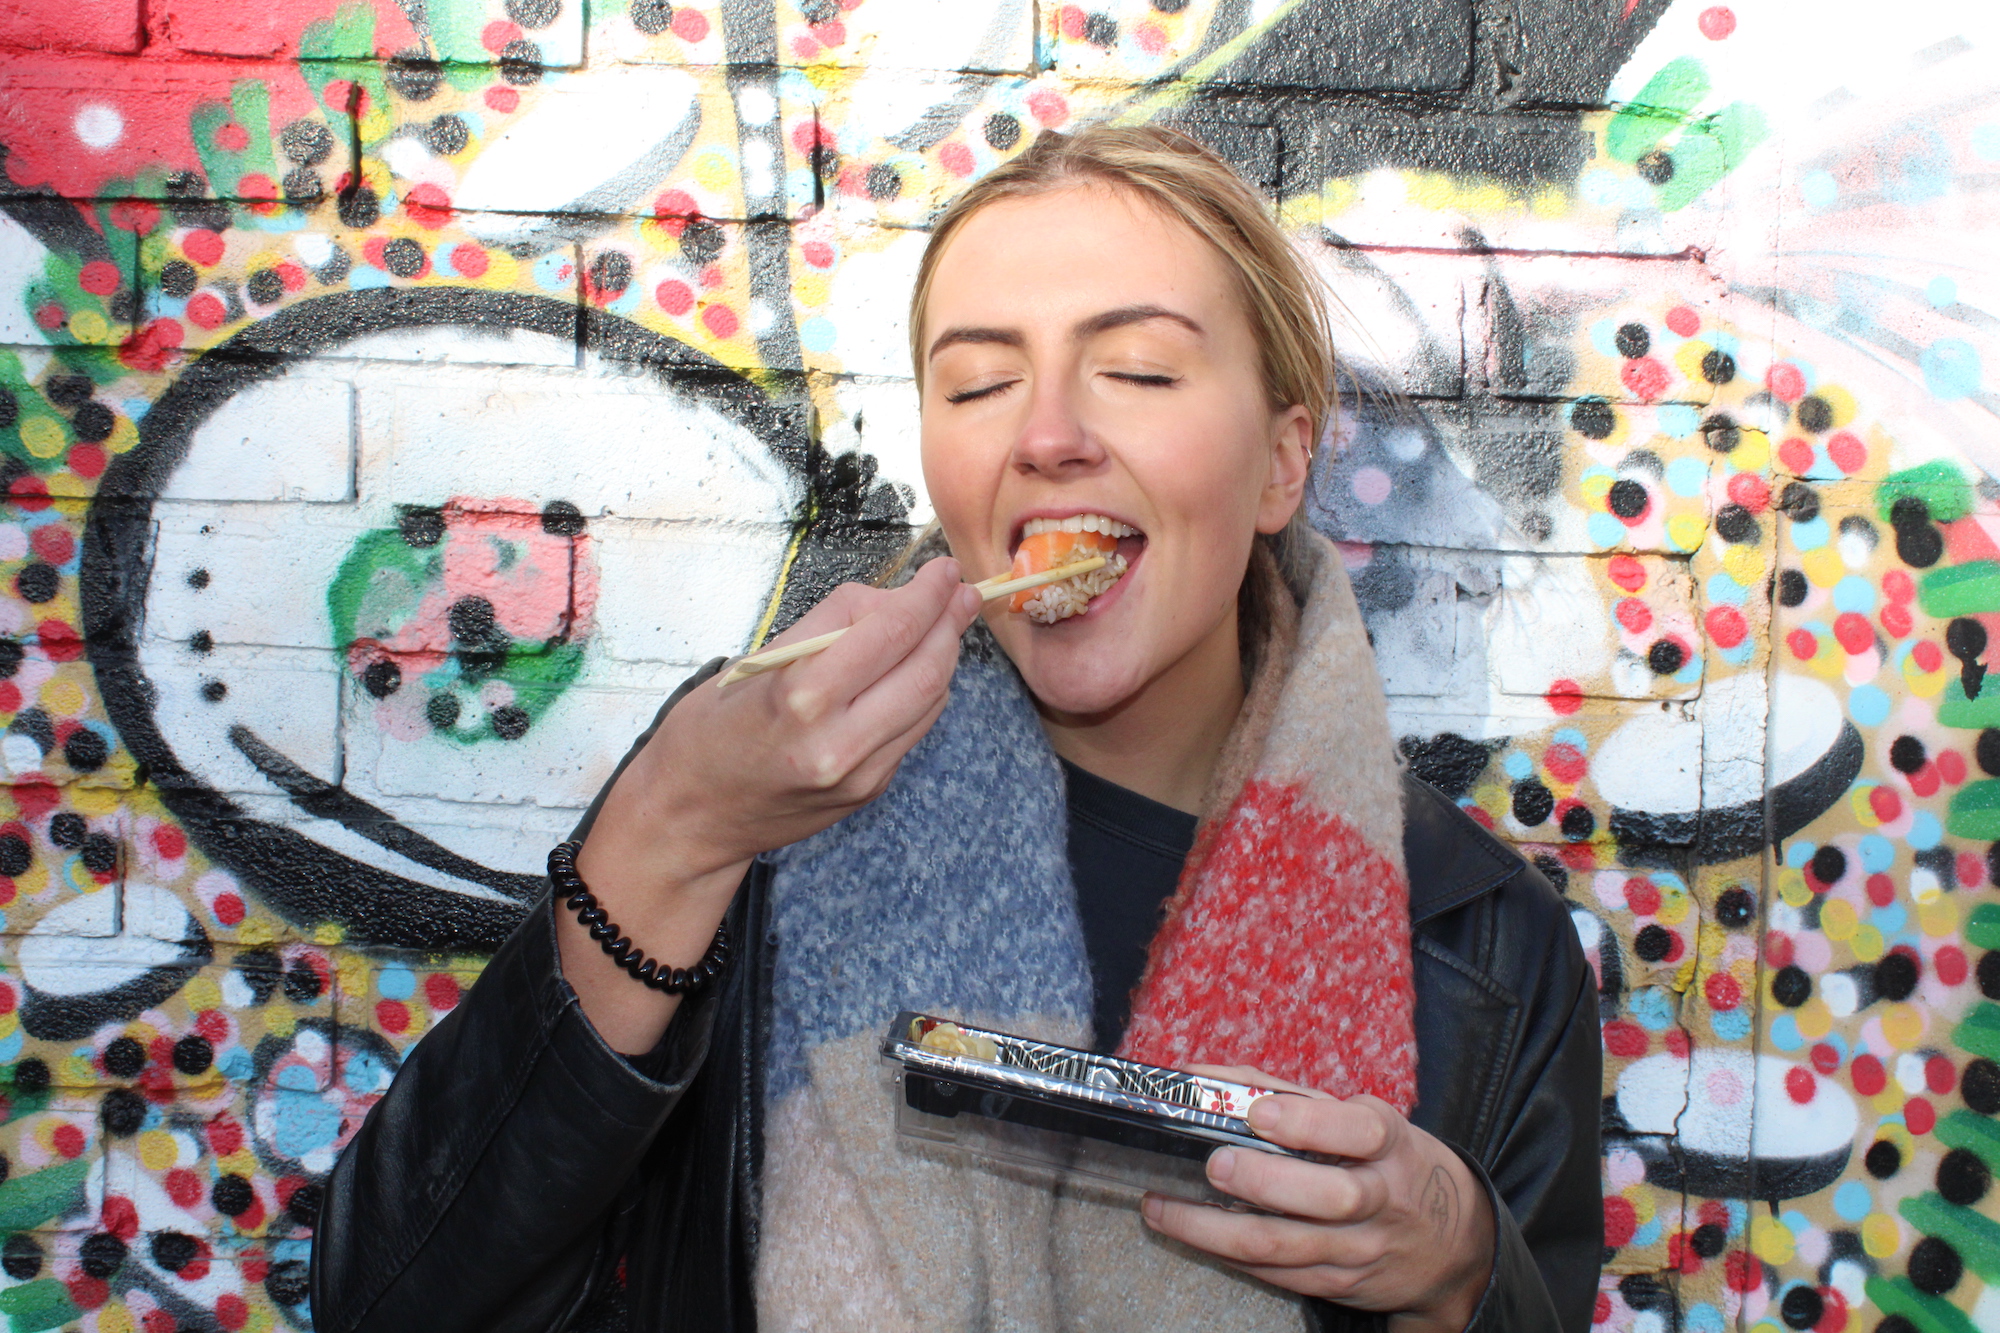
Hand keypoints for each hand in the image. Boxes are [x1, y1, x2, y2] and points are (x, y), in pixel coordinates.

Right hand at [565, 557, 981, 1050]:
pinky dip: (923, 691)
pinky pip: (915, 728)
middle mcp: (839, 742)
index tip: (941, 570)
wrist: (691, 817)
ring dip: (942, 656)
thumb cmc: (708, 732)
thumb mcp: (755, 661)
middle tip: (958, 592)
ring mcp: (860, 773)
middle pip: (926, 668)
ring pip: (931, 700)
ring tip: (942, 623)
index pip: (891, 631)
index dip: (926, 594)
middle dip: (949, 622)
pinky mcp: (870, 790)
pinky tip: (914, 670)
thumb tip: (890, 599)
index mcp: (801, 697)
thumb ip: (827, 628)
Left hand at [1141, 1066, 1493, 1332]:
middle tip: (1214, 1164)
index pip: (1358, 1131)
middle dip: (1263, 1183)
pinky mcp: (1339, 1285)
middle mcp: (1381, 1198)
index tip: (1259, 1112)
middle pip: (1328, 1198)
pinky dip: (1227, 1253)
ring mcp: (1360, 1249)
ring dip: (1214, 1230)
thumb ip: (1290, 1096)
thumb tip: (1202, 1075)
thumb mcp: (1363, 1120)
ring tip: (1163, 1206)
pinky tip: (1191, 1232)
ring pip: (1284, 1247)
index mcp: (1389, 1144)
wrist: (1453, 1244)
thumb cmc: (1389, 1163)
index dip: (1308, 1122)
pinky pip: (1276, 1274)